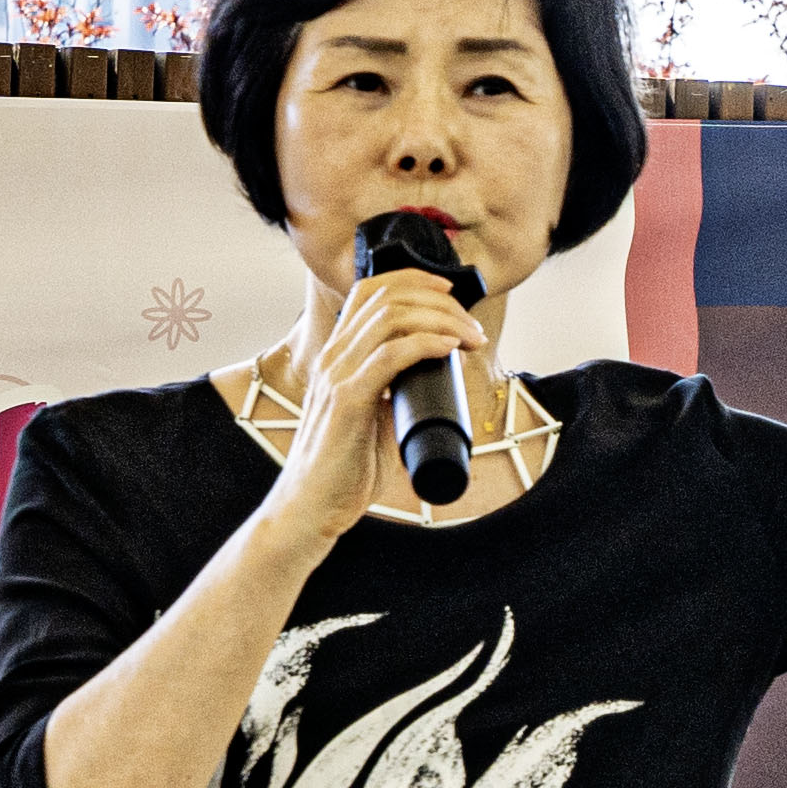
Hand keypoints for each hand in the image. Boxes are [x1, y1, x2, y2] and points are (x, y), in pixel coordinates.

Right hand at [260, 270, 488, 546]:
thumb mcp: (375, 418)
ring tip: (471, 337)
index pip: (369, 290)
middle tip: (473, 325)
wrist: (314, 507)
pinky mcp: (345, 402)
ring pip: (391, 319)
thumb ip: (396, 393)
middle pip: (387, 297)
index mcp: (337, 355)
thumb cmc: (346, 467)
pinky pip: (389, 356)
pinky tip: (449, 348)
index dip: (413, 280)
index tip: (451, 293)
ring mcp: (336, 376)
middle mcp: (332, 356)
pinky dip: (424, 344)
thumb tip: (436, 379)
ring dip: (441, 320)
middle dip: (439, 301)